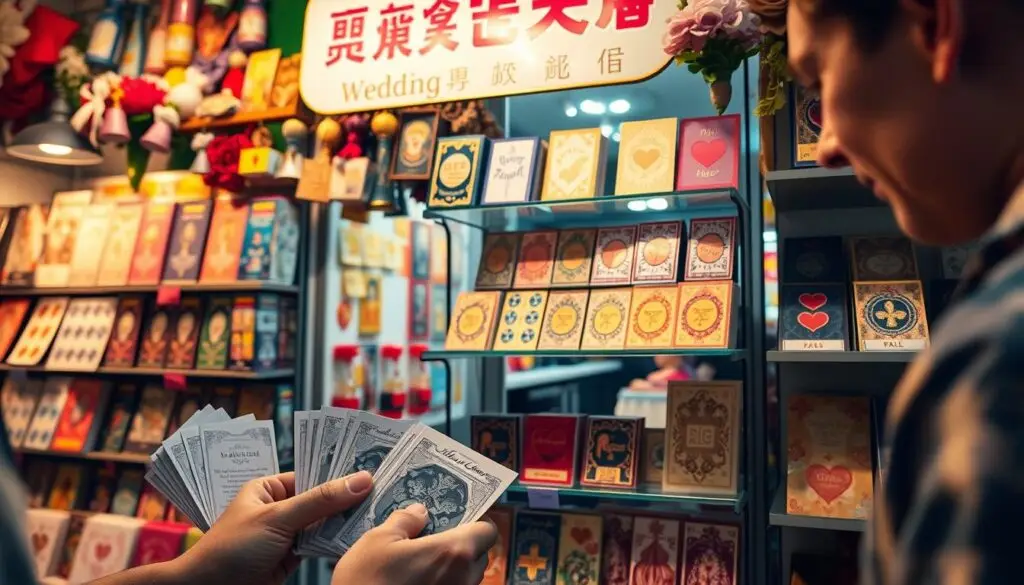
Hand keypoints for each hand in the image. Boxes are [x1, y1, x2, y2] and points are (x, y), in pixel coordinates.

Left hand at [176, 470, 372, 584]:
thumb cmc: (231, 549)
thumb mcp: (278, 518)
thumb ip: (320, 501)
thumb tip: (360, 480)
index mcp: (269, 488)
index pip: (312, 474)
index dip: (340, 472)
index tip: (372, 468)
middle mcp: (280, 507)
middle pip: (322, 498)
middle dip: (347, 497)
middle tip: (383, 490)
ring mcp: (287, 533)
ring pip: (324, 522)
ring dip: (345, 520)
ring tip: (379, 510)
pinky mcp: (293, 557)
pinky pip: (321, 543)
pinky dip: (338, 541)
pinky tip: (360, 535)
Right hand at [332, 503, 497, 584]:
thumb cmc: (366, 582)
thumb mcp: (378, 540)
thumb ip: (405, 521)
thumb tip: (420, 512)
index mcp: (454, 553)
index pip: (488, 531)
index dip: (476, 521)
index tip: (458, 517)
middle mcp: (463, 579)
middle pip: (479, 555)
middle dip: (463, 544)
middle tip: (437, 538)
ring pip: (467, 578)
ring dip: (452, 567)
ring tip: (423, 562)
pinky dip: (442, 584)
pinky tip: (417, 581)